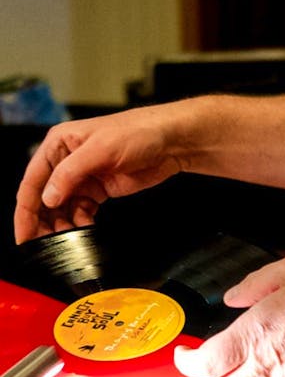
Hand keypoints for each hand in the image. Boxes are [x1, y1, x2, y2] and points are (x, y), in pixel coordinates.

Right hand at [13, 104, 185, 243]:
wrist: (169, 142)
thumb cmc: (137, 132)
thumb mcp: (100, 150)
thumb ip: (70, 173)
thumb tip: (49, 197)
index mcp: (59, 145)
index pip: (33, 180)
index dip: (26, 209)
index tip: (23, 233)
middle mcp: (66, 162)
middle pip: (44, 198)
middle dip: (42, 222)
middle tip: (41, 245)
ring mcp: (82, 178)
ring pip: (61, 209)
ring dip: (61, 226)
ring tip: (65, 240)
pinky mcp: (98, 191)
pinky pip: (80, 212)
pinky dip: (79, 224)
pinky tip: (84, 231)